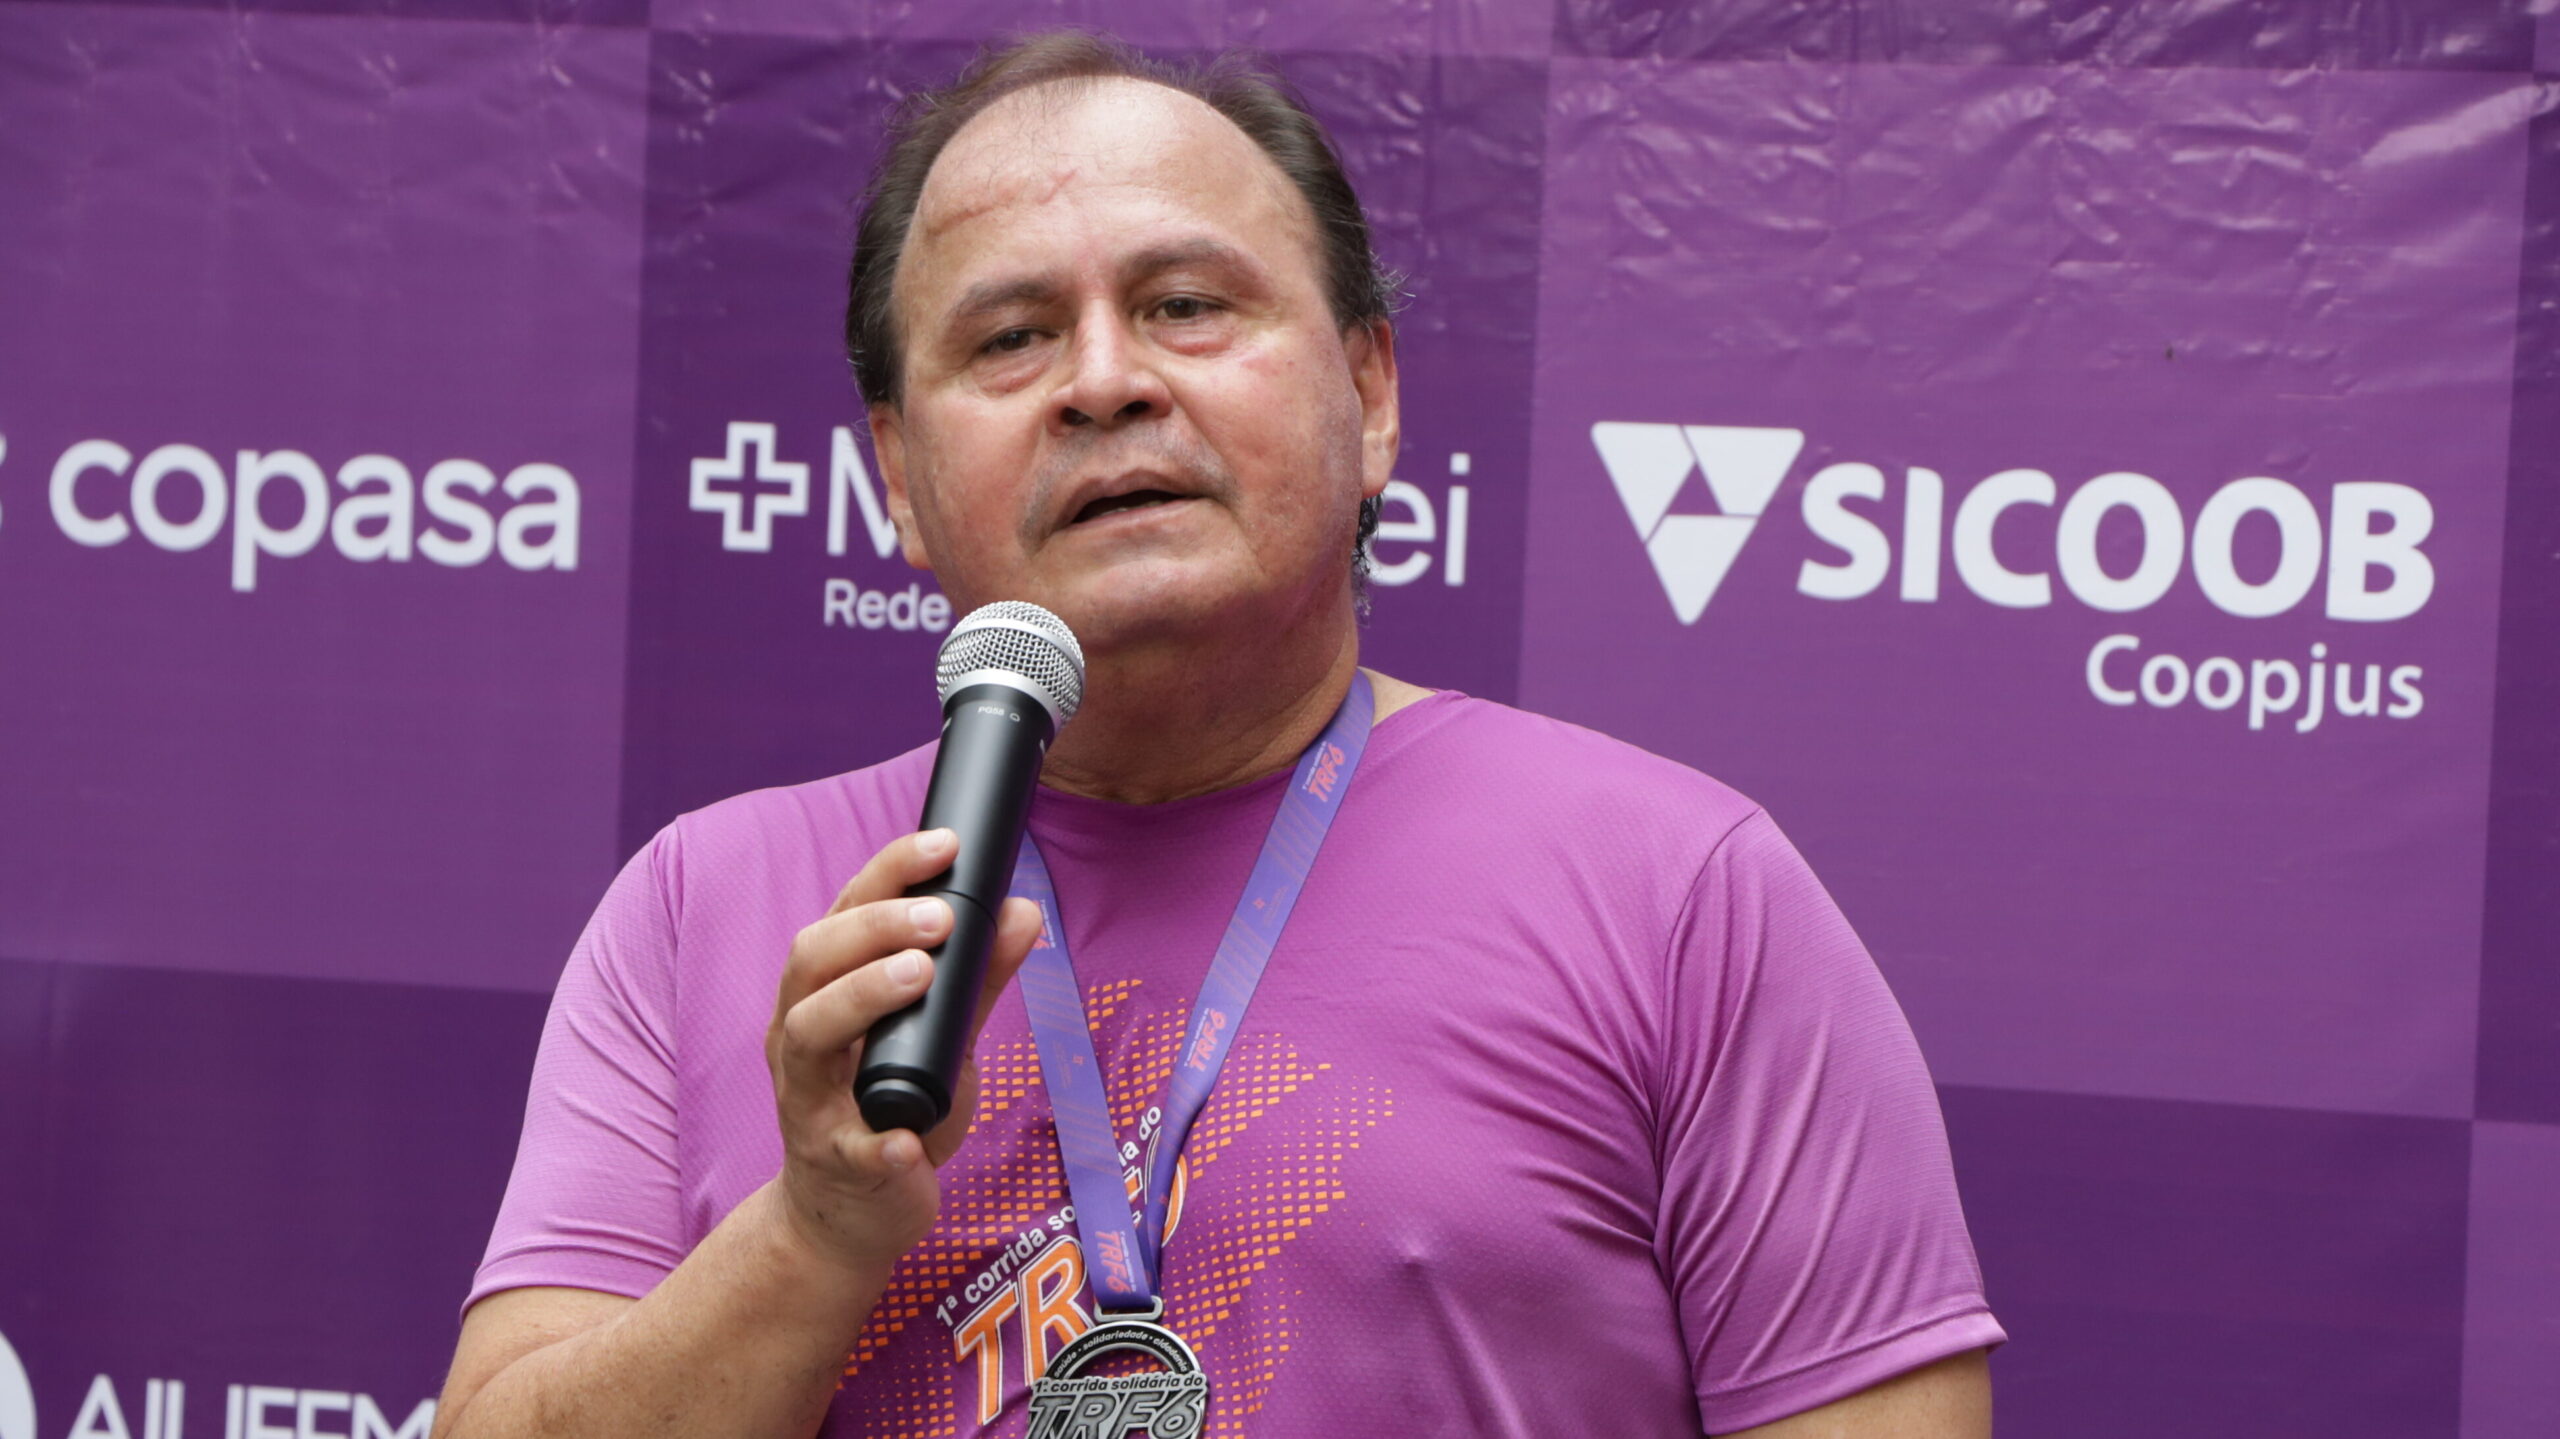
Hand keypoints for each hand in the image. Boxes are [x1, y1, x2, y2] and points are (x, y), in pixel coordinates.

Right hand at [764, 828, 1043, 1273]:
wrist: (847, 1216)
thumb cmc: (891, 1108)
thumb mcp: (940, 1038)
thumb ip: (977, 979)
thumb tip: (1022, 910)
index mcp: (824, 993)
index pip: (844, 914)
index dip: (889, 873)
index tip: (944, 845)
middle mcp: (802, 1037)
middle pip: (811, 962)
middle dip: (875, 927)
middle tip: (942, 916)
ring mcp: (808, 1101)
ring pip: (806, 1035)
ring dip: (860, 997)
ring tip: (919, 975)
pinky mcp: (834, 1166)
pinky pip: (847, 1151)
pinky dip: (874, 1141)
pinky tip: (905, 1136)